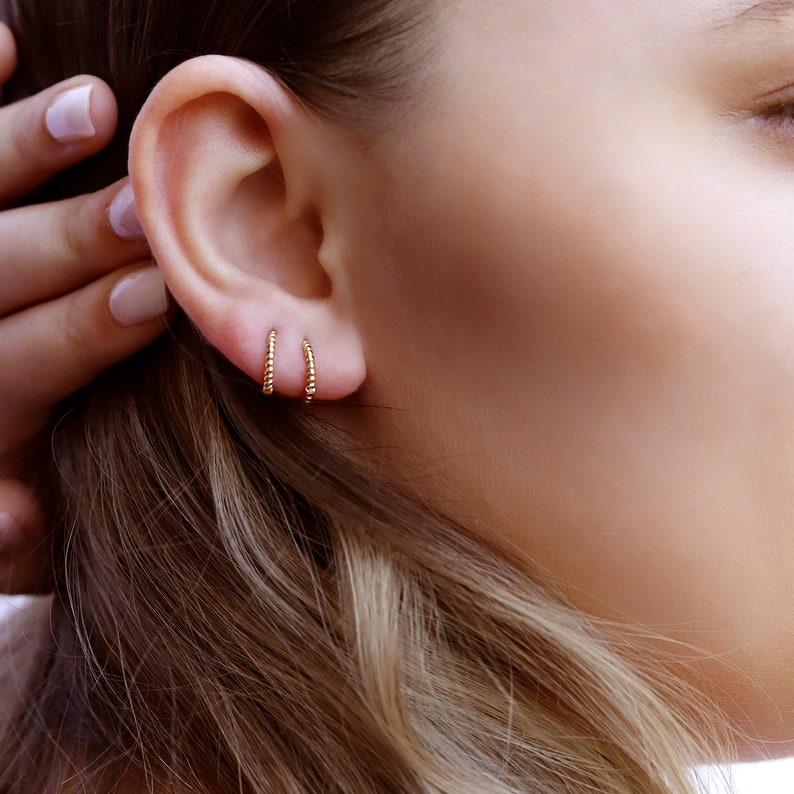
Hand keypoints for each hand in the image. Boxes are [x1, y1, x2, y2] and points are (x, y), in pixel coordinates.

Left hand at [0, 23, 172, 592]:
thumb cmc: (17, 481)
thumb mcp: (21, 529)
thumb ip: (9, 531)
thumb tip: (16, 516)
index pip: (23, 364)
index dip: (84, 331)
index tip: (156, 298)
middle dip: (71, 242)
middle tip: (141, 206)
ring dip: (21, 151)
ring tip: (93, 107)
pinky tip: (3, 42)